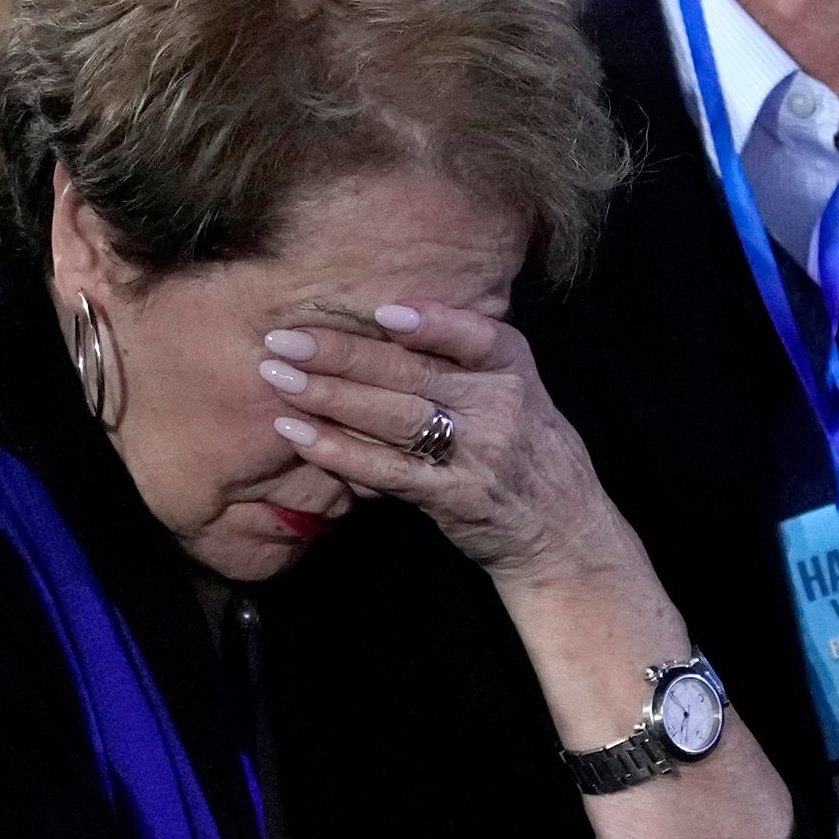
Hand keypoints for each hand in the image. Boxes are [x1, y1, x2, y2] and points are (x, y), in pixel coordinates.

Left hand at [256, 305, 631, 587]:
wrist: (560, 529)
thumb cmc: (521, 446)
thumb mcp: (512, 387)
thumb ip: (460, 356)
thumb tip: (378, 316)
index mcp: (512, 367)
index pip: (474, 336)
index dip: (430, 323)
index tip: (379, 310)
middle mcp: (498, 404)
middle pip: (412, 374)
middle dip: (342, 353)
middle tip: (284, 337)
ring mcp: (477, 453)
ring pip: (394, 418)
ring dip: (329, 397)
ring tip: (278, 378)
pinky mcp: (452, 497)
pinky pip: (387, 470)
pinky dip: (339, 451)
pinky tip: (300, 435)